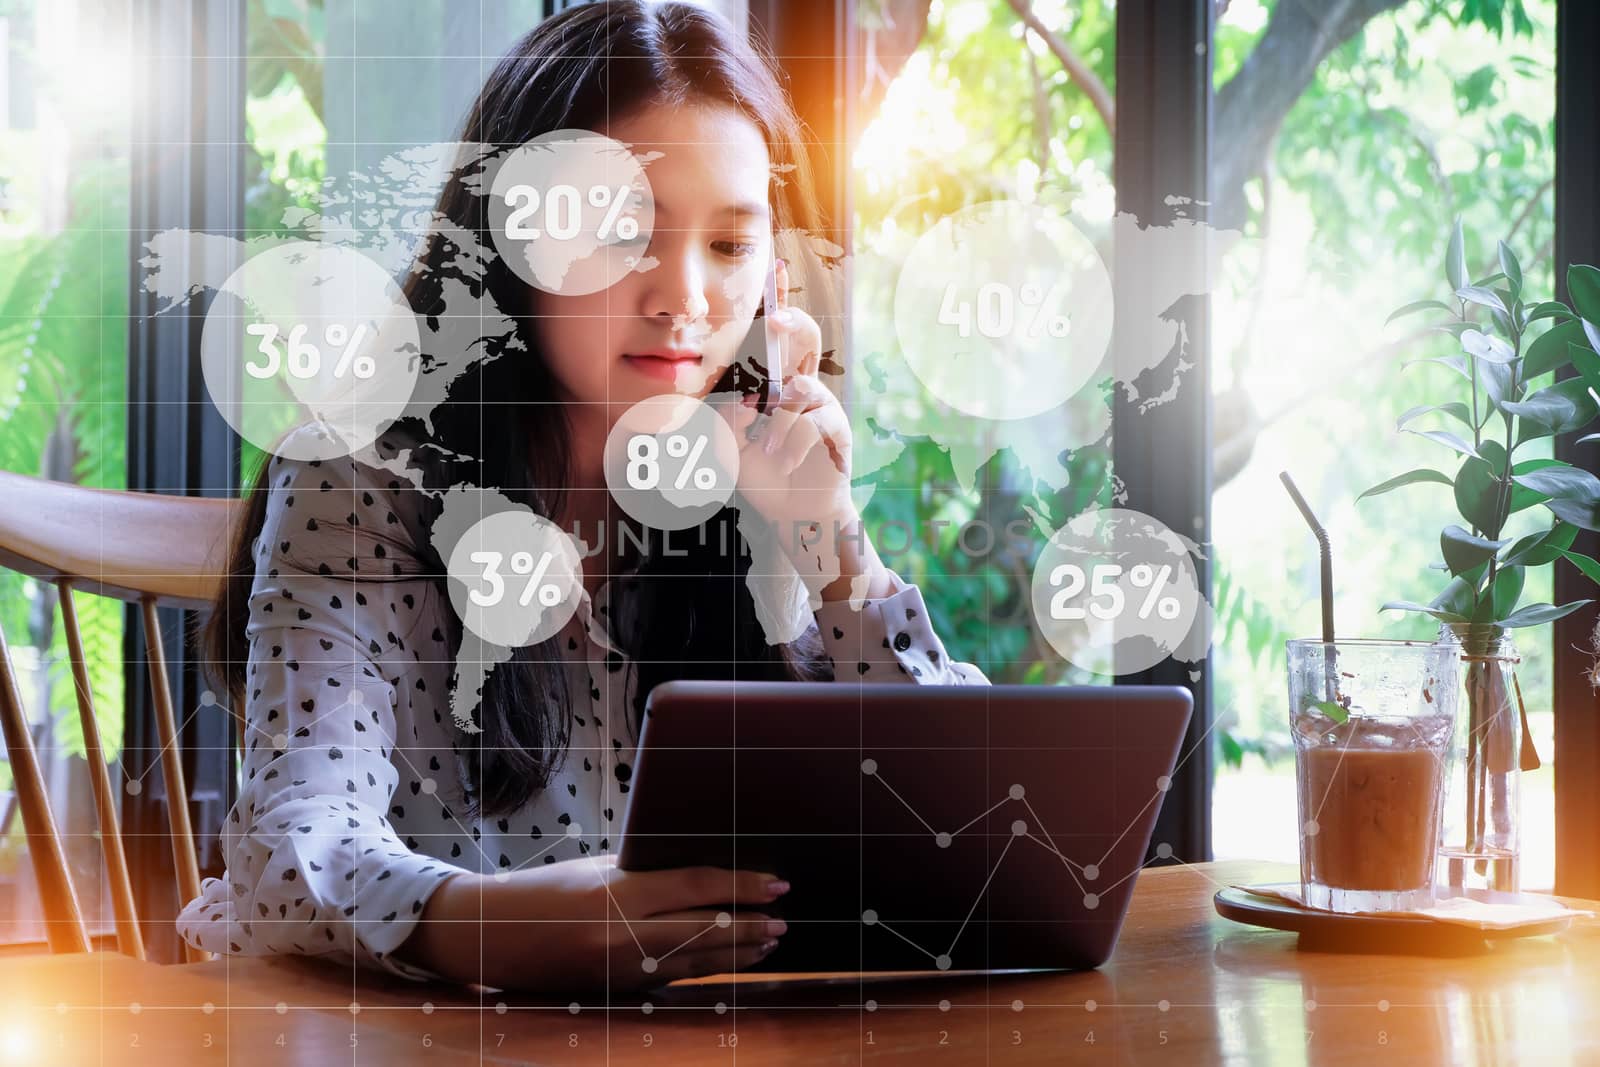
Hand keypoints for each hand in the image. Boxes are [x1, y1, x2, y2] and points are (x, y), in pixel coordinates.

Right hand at [395, 855, 789, 991]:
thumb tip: (706, 872)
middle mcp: (624, 934)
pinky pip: (672, 979)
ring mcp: (621, 969)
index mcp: (619, 892)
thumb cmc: (548, 890)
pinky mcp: (617, 991)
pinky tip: (730, 963)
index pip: (696, 887)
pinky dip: (705, 969)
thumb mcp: (599, 867)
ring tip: (768, 943)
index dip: (742, 887)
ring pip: (694, 962)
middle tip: (782, 921)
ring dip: (736, 953)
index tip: (776, 885)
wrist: (493, 934)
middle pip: (705, 931)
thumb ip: (648, 871)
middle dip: (749, 927)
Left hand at [716, 260, 894, 600]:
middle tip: (775, 323)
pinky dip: (792, 442)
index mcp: (772, 380)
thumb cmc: (760, 475)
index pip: (774, 333)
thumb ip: (725, 423)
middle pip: (805, 334)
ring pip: (801, 388)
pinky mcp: (835, 428)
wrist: (792, 512)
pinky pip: (813, 421)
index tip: (773, 266)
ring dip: (778, 422)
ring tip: (768, 450)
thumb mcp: (727, 448)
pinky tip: (782, 462)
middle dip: (791, 323)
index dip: (777, 298)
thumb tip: (742, 403)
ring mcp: (820, 403)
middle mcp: (798, 384)